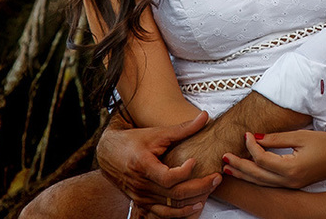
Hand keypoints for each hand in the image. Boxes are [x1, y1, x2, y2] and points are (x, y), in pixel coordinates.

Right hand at [97, 111, 220, 216]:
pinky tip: (194, 206)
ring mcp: (140, 197)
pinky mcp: (141, 203)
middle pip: (174, 194)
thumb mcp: (158, 133)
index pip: (167, 178)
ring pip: (169, 208)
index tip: (195, 160)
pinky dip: (178, 214)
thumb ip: (183, 128)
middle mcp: (141, 185)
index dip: (184, 172)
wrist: (109, 152)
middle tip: (217, 177)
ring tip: (209, 193)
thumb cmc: (135, 140)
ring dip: (191, 204)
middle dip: (200, 187)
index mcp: (143, 166)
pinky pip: (161, 215)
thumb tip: (205, 115)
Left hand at [222, 129, 325, 188]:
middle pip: (257, 175)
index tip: (246, 134)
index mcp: (291, 169)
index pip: (262, 159)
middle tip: (224, 157)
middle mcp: (290, 181)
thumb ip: (276, 139)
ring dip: (244, 175)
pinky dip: (257, 177)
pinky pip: (270, 183)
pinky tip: (248, 172)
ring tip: (229, 169)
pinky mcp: (294, 185)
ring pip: (262, 183)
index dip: (251, 146)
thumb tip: (255, 138)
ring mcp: (292, 186)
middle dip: (239, 167)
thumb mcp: (300, 136)